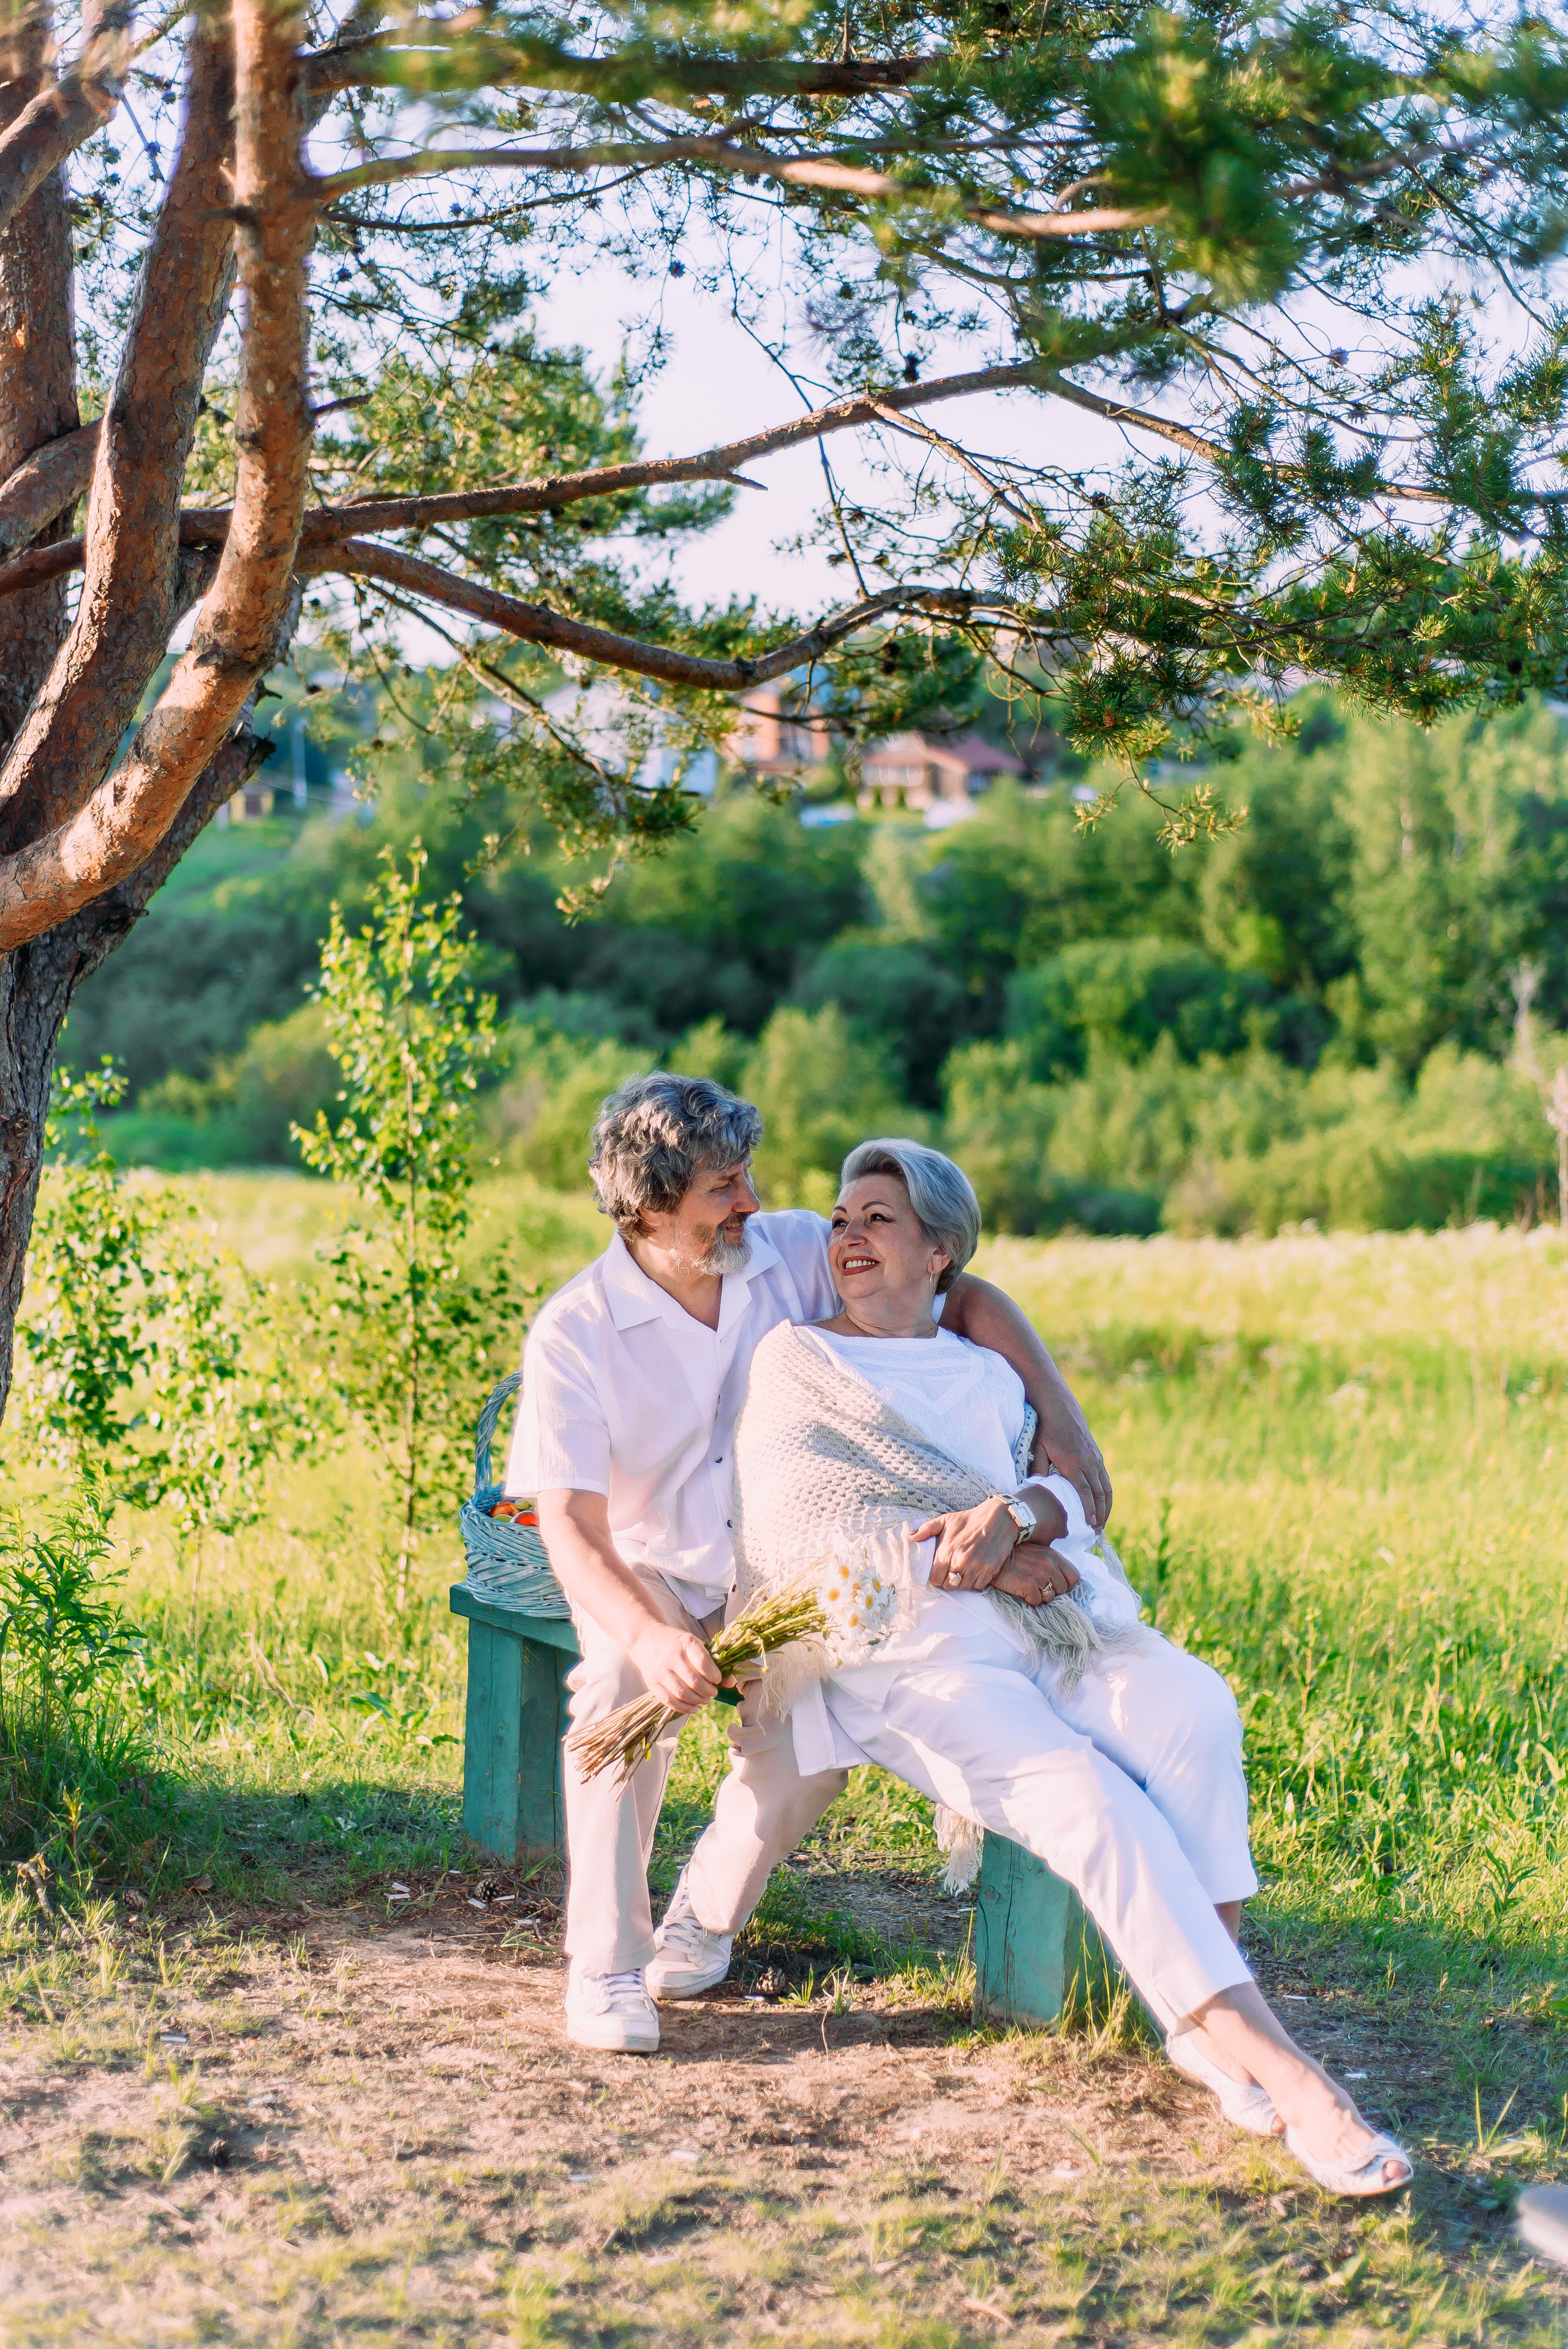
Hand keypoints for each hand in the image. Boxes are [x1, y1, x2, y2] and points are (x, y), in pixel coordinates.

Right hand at [628, 1621, 720, 1712]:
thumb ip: (712, 1662)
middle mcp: (671, 1656)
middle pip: (694, 1681)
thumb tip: (731, 1682)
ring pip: (682, 1693)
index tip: (718, 1679)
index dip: (714, 1675)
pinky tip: (694, 1709)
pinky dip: (684, 1708)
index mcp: (686, 1643)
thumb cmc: (676, 1643)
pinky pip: (669, 1701)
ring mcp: (660, 1671)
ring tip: (705, 1700)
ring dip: (698, 1701)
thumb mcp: (695, 1645)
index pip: (703, 1662)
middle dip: (708, 1691)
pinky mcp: (651, 1683)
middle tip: (713, 1692)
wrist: (646, 1639)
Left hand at [912, 1489, 1068, 1592]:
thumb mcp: (945, 1520)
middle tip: (951, 1572)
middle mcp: (960, 1562)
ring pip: (963, 1587)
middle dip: (948, 1580)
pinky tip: (975, 1571)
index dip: (936, 1577)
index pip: (935, 1578)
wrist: (998, 1518)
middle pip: (948, 1586)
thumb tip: (909, 1537)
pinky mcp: (990, 1570)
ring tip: (963, 1571)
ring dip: (962, 1582)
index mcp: (947, 1551)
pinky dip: (976, 1581)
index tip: (939, 1572)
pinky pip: (978, 1586)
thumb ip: (925, 1530)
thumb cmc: (969, 1519)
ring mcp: (976, 1567)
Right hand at [994, 1546, 1081, 1605]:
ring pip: (1050, 1597)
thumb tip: (1064, 1580)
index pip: (1075, 1577)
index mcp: (1054, 1556)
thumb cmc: (1017, 1557)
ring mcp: (1040, 1576)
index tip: (1057, 1586)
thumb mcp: (1039, 1553)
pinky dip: (1029, 1599)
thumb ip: (1053, 1563)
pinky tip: (1022, 1590)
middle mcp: (1050, 1565)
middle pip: (1063, 1589)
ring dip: (1040, 1596)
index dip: (1068, 1585)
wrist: (996, 1559)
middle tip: (1039, 1587)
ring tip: (1029, 1587)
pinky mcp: (1029, 1586)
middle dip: (1052, 1591)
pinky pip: (1036, 1601)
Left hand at [1036, 1422, 1111, 1529]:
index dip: (1089, 1510)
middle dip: (1099, 1515)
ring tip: (1101, 1523)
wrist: (1062, 1410)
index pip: (1084, 1492)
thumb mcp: (1038, 1450)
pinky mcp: (1098, 1457)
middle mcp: (1088, 1463)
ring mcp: (1096, 1460)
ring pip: (1106, 1488)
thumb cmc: (1047, 1431)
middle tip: (1096, 1532)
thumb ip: (1038, 1471)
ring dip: (1106, 1507)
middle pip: (1099, 1494)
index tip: (1090, 1525)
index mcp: (1073, 1463)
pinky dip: (1107, 1495)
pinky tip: (1103, 1506)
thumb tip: (1038, 1490)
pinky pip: (1106, 1480)